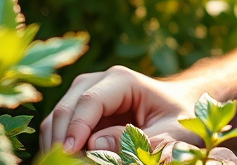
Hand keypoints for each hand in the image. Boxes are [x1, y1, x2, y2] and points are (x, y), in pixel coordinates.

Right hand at [39, 64, 203, 154]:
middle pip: (66, 109)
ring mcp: (86, 93)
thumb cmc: (179, 117)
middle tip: (67, 164)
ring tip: (71, 163)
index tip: (69, 154)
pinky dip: (59, 146)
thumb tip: (95, 144)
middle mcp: (99, 81)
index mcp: (123, 80)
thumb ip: (141, 140)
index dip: (76, 129)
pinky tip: (71, 161)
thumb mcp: (172, 132)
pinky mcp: (80, 110)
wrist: (180, 106)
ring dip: (57, 145)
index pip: (89, 101)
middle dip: (61, 140)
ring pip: (56, 119)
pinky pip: (59, 128)